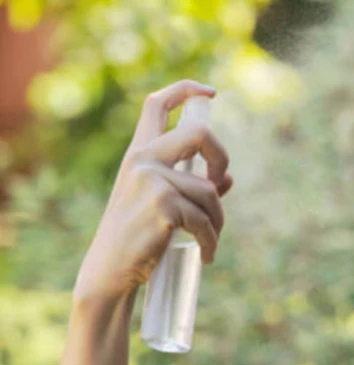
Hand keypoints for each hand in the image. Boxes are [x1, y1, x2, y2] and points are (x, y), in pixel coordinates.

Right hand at [73, 80, 232, 306]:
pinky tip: (207, 255)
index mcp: (139, 153)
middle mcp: (142, 159)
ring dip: (218, 220)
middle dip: (222, 157)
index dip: (185, 90)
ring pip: (210, 191)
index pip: (156, 104)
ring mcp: (151, 180)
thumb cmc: (137, 237)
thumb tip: (227, 178)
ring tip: (210, 240)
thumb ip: (192, 185)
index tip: (210, 93)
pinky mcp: (162, 205)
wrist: (111, 270)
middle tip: (219, 185)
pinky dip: (211, 241)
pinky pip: (205, 220)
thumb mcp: (161, 203)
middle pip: (199, 133)